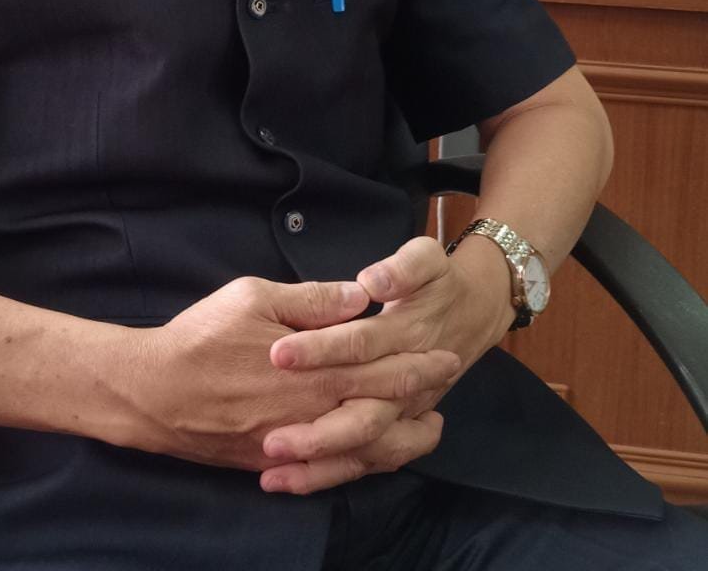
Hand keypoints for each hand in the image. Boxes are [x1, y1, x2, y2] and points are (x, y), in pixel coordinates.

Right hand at [125, 274, 459, 473]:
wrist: (155, 392)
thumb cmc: (202, 338)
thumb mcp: (253, 298)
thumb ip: (310, 301)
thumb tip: (358, 296)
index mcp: (315, 371)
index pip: (381, 369)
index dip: (418, 364)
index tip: (446, 356)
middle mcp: (315, 413)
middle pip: (382, 411)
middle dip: (420, 397)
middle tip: (447, 387)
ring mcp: (298, 444)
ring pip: (365, 449)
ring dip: (402, 439)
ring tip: (428, 430)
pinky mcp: (277, 462)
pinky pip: (333, 470)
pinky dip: (363, 464)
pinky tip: (374, 455)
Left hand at [258, 236, 511, 493]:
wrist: (474, 314)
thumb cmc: (440, 283)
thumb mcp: (426, 260)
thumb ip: (402, 270)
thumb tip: (371, 282)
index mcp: (404, 337)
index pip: (359, 345)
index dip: (321, 349)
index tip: (278, 354)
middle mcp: (404, 385)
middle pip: (361, 415)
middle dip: (315, 431)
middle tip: (268, 438)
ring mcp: (400, 413)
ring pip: (363, 450)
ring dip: (318, 463)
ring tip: (270, 471)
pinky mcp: (393, 428)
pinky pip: (364, 462)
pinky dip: (327, 474)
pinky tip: (284, 481)